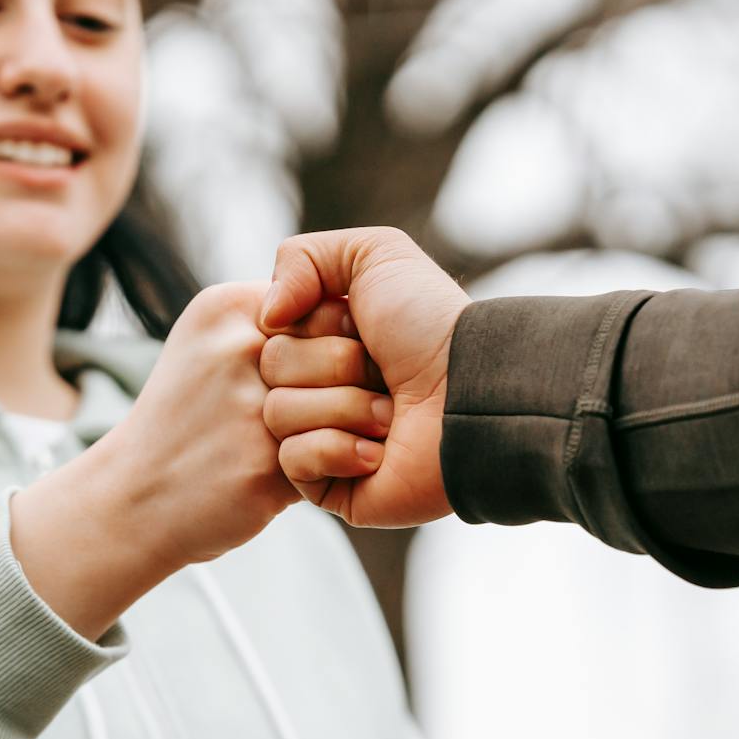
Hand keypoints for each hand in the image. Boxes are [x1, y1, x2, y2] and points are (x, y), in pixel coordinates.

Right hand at [14, 282, 370, 637]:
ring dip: (360, 425)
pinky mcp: (265, 466)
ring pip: (353, 403)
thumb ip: (273, 320)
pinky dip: (344, 465)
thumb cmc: (188, 418)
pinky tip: (324, 470)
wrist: (134, 499)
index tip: (332, 367)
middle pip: (348, 351)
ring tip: (347, 436)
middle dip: (361, 381)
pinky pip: (341, 454)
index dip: (345, 338)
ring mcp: (251, 408)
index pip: (329, 303)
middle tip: (355, 404)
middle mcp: (239, 349)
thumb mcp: (209, 340)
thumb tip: (352, 312)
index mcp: (228, 308)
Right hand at [258, 227, 468, 527]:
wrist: (472, 394)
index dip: (316, 321)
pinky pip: (293, 461)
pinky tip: (378, 452)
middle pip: (271, 367)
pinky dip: (338, 449)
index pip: (273, 327)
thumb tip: (266, 316)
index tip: (361, 322)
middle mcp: (322, 383)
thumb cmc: (430, 324)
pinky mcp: (330, 484)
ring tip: (391, 414)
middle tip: (383, 373)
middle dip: (332, 365)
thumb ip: (302, 257)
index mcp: (326, 335)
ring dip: (344, 407)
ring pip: (278, 414)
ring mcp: (323, 434)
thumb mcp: (374, 254)